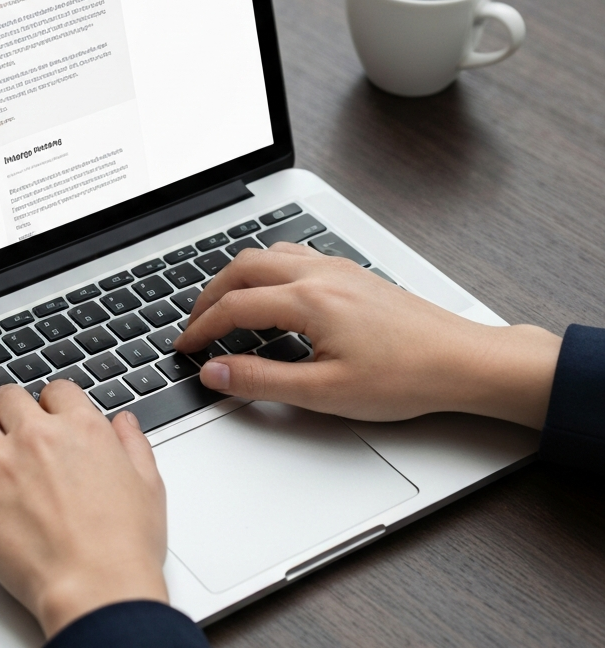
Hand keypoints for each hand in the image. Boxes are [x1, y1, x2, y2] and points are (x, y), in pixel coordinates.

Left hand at [0, 381, 167, 637]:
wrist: (97, 589)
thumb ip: (133, 445)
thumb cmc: (125, 547)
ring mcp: (0, 465)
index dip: (51, 403)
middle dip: (9, 409)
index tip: (47, 416)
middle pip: (8, 397)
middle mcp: (37, 437)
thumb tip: (123, 423)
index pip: (56, 391)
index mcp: (81, 429)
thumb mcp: (148, 486)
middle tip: (9, 427)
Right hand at [175, 242, 561, 428]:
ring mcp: (337, 269)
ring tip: (222, 305)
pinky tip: (270, 291)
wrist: (463, 361)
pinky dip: (265, 269)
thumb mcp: (325, 392)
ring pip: (267, 255)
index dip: (201, 328)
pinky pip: (293, 255)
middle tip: (193, 324)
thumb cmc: (406, 376)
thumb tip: (217, 374)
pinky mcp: (351, 273)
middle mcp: (319, 274)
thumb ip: (262, 380)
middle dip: (208, 295)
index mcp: (308, 300)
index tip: (185, 348)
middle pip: (242, 269)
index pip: (234, 307)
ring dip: (235, 277)